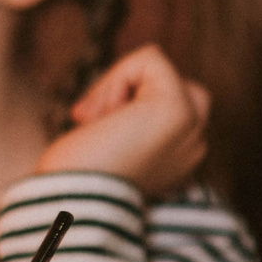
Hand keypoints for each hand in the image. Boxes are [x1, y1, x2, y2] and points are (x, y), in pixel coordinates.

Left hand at [39, 45, 209, 195]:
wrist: (67, 204)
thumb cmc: (72, 181)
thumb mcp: (108, 148)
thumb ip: (127, 126)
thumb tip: (121, 96)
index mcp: (180, 161)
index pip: (162, 103)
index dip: (123, 106)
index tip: (96, 137)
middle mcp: (195, 146)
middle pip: (166, 81)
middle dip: (124, 89)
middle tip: (94, 124)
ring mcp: (193, 127)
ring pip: (157, 68)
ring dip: (117, 84)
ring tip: (98, 122)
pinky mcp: (179, 108)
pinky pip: (151, 58)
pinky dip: (118, 77)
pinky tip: (104, 115)